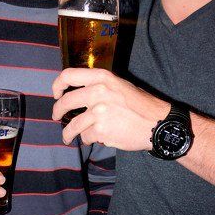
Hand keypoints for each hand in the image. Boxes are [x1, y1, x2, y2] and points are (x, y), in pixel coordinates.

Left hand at [52, 68, 168, 149]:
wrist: (158, 123)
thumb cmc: (141, 105)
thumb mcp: (120, 85)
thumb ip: (100, 86)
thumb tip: (78, 93)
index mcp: (102, 78)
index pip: (69, 75)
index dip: (58, 85)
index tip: (56, 94)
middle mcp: (98, 92)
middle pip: (65, 102)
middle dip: (57, 111)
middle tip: (56, 116)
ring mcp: (99, 112)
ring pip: (72, 125)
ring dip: (68, 133)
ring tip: (67, 137)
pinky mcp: (101, 131)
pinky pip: (86, 137)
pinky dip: (89, 139)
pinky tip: (98, 138)